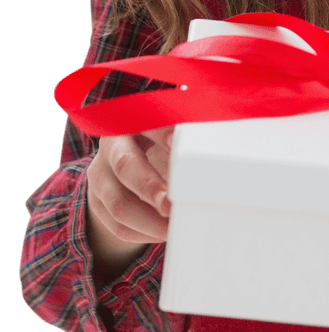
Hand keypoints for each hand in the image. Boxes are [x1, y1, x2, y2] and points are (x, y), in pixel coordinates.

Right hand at [86, 127, 174, 285]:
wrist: (130, 160)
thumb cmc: (161, 142)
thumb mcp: (171, 132)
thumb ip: (185, 137)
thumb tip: (205, 153)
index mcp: (133, 122)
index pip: (145, 124)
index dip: (163, 135)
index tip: (180, 146)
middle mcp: (111, 147)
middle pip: (125, 166)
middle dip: (150, 189)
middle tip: (171, 205)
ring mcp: (100, 176)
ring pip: (118, 204)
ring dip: (149, 222)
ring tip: (173, 227)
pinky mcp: (97, 204)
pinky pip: (117, 227)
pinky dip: (142, 234)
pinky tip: (162, 234)